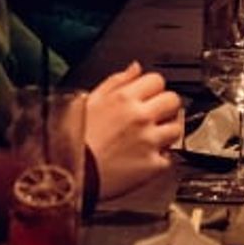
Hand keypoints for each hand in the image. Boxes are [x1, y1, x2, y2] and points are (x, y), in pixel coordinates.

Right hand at [83, 61, 184, 199]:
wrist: (67, 176)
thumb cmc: (73, 140)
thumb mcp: (90, 100)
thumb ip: (117, 80)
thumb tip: (135, 68)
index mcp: (125, 98)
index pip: (158, 80)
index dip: (153, 88)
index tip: (149, 97)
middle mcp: (140, 117)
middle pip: (173, 101)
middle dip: (166, 107)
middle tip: (155, 117)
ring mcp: (148, 141)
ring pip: (176, 128)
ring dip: (167, 133)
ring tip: (151, 139)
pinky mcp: (151, 165)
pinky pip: (168, 158)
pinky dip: (160, 160)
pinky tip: (145, 159)